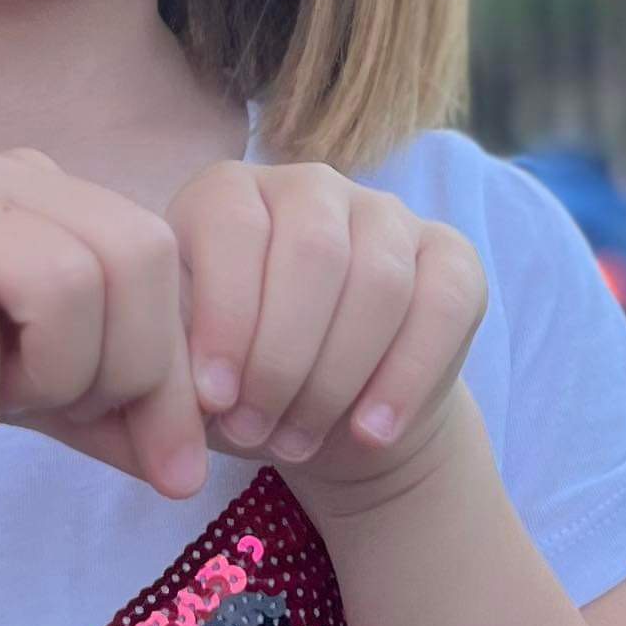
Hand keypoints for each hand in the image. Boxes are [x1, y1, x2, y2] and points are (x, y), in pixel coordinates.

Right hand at [0, 151, 210, 499]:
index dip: (172, 368)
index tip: (155, 456)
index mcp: (48, 190)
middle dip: (112, 370)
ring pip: (62, 285)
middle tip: (41, 410)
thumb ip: (110, 415)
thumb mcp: (28, 390)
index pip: (161, 257)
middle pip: (131, 260)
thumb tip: (190, 473)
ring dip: (37, 378)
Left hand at [168, 159, 485, 506]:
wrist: (325, 419)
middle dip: (281, 358)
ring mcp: (386, 213)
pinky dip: (406, 379)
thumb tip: (190, 392)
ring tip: (298, 440)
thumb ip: (174, 366)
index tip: (213, 401)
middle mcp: (309, 186)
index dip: (224, 318)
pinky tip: (370, 432)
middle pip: (312, 252)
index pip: (232, 227)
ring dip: (336, 377)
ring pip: (379, 280)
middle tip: (255, 431)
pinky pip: (442, 305)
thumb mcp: (185, 376)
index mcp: (228, 192)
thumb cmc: (234, 387)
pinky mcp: (450, 256)